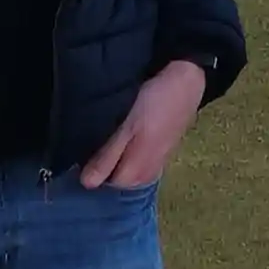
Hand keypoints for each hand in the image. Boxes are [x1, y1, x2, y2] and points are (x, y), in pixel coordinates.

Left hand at [81, 61, 206, 191]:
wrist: (185, 84)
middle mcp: (147, 175)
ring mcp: (156, 164)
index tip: (82, 147)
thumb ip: (108, 157)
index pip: (104, 184)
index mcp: (136, 173)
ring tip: (108, 135)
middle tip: (96, 138)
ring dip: (117, 158)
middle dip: (104, 164)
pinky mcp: (161, 152)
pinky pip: (138, 161)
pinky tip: (125, 135)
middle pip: (117, 179)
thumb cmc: (153, 104)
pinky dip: (128, 152)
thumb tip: (86, 184)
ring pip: (128, 170)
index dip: (91, 167)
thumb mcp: (126, 128)